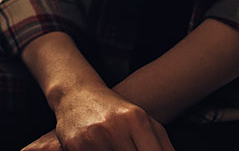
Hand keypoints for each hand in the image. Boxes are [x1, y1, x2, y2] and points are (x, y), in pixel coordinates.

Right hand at [25, 85, 173, 150]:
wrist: (77, 94)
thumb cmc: (117, 112)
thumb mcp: (146, 122)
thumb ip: (164, 146)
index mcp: (136, 119)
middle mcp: (114, 128)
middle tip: (131, 149)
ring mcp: (93, 137)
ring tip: (116, 147)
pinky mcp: (75, 145)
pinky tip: (104, 148)